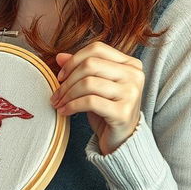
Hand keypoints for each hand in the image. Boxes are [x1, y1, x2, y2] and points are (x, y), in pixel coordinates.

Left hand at [51, 41, 143, 155]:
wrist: (121, 140)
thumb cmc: (107, 109)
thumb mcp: (94, 86)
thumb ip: (80, 68)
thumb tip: (60, 56)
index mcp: (130, 64)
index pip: (97, 49)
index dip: (74, 60)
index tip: (61, 75)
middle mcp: (134, 75)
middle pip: (91, 64)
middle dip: (68, 79)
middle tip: (56, 93)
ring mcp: (131, 93)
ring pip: (88, 83)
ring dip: (67, 94)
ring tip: (59, 103)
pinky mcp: (123, 112)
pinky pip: (90, 101)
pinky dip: (72, 105)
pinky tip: (65, 111)